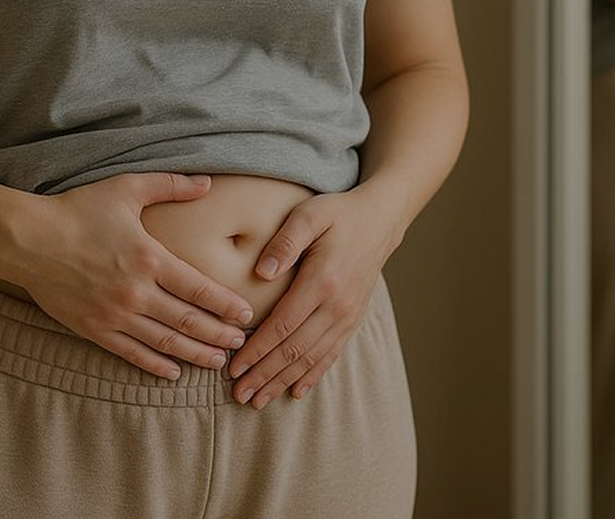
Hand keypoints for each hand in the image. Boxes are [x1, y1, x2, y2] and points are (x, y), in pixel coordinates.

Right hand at [9, 173, 254, 380]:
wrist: (26, 239)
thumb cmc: (77, 210)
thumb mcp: (126, 188)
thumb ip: (171, 185)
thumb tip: (207, 182)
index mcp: (150, 258)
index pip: (200, 289)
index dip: (227, 305)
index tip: (246, 314)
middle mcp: (137, 292)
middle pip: (189, 321)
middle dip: (219, 335)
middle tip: (240, 344)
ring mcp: (115, 314)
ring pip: (165, 342)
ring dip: (195, 354)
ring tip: (217, 361)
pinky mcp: (94, 329)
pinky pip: (131, 353)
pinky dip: (155, 365)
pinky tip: (173, 373)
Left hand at [228, 186, 405, 408]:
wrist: (380, 219)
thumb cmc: (338, 213)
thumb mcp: (309, 215)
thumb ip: (285, 241)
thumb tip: (262, 272)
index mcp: (322, 281)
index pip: (283, 325)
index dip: (257, 350)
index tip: (234, 368)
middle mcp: (338, 305)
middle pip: (295, 350)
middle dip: (265, 375)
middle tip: (239, 396)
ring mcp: (348, 315)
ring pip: (312, 358)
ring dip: (283, 381)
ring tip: (259, 401)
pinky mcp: (353, 319)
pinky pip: (331, 354)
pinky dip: (313, 375)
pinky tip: (296, 391)